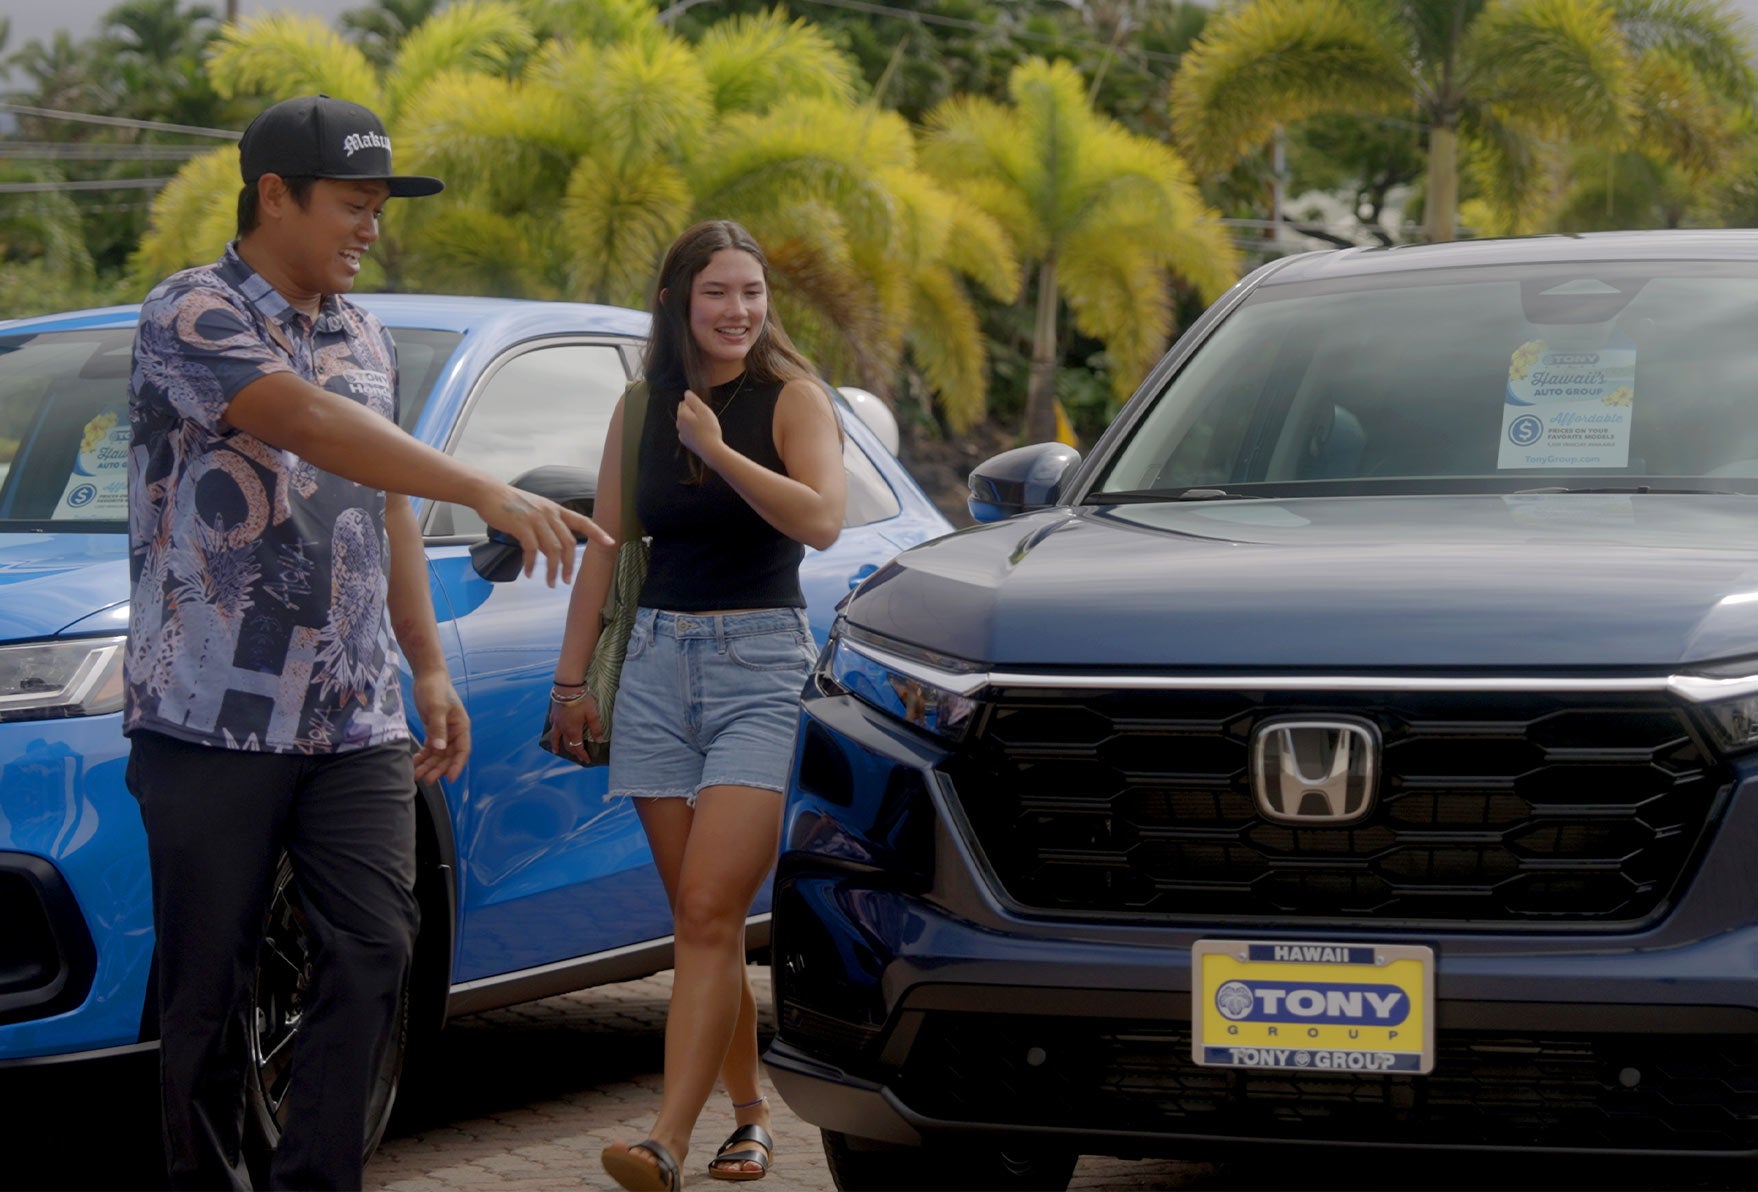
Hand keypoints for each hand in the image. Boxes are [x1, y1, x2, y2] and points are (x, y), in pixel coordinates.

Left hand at [411, 671, 469, 782]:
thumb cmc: (435, 689)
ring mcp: (444, 731)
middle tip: (427, 779)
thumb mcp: (436, 708)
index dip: (457, 765)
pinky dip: (424, 755)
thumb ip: (437, 728)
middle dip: (438, 768)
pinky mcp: (434, 728)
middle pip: (448, 756)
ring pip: (438, 753)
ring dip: (429, 764)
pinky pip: (430, 747)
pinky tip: (415, 761)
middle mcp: (454, 732)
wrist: (427, 675)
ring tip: (417, 774)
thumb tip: (439, 748)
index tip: (450, 779)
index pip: (462, 751)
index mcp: (461, 727)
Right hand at [472, 482, 613, 585]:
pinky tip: (529, 573)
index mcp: (555, 510)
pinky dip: (532, 564)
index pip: (582, 521)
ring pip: (552, 549)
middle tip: (567, 580)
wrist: (489, 493)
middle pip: (568, 542)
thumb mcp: (536, 509)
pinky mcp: (521, 525)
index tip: (610, 543)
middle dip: (569, 564)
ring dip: (552, 570)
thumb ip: (547, 526)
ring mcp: (536, 519)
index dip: (597, 532)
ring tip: (550, 582)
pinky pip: (532, 550)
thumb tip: (553, 549)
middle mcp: (549, 513)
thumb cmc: (511, 504)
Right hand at [547, 692, 604, 759]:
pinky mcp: (553, 714)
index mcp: (573, 730)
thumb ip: (596, 728)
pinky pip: (552, 726)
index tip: (586, 760)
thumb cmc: (581, 701)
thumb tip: (600, 740)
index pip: (578, 747)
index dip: (582, 755)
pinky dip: (554, 732)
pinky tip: (554, 730)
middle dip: (573, 752)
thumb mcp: (592, 714)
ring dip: (556, 745)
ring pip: (555, 737)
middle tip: (577, 757)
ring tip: (555, 751)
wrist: (567, 688)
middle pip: (567, 744)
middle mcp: (563, 729)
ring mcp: (556, 721)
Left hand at [676, 390, 724, 462]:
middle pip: (685, 411)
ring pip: (686, 422)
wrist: (710, 449)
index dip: (695, 404)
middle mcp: (678, 423)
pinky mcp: (686, 441)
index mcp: (682, 414)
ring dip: (693, 421)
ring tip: (705, 427)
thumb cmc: (709, 428)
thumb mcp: (703, 410)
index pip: (685, 402)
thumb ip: (693, 400)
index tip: (704, 410)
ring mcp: (681, 433)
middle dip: (693, 412)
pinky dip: (693, 431)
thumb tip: (686, 393)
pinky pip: (688, 431)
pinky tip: (701, 434)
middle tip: (705, 418)